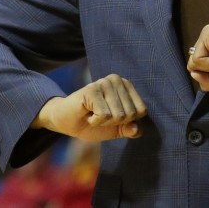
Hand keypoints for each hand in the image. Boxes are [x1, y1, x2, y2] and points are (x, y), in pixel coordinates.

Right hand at [30, 74, 146, 141]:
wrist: (66, 123)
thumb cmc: (92, 123)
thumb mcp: (116, 129)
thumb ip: (130, 129)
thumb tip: (137, 129)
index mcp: (126, 86)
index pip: (141, 111)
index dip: (127, 121)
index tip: (112, 117)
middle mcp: (117, 80)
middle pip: (130, 114)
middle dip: (114, 122)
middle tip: (100, 116)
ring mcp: (104, 83)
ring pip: (118, 115)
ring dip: (104, 122)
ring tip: (93, 113)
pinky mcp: (92, 89)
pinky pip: (104, 116)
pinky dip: (95, 121)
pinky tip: (87, 113)